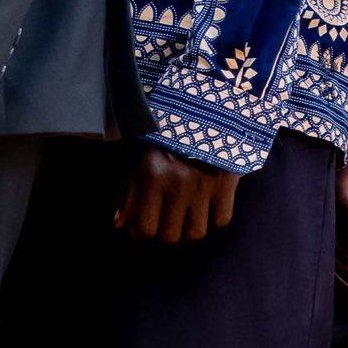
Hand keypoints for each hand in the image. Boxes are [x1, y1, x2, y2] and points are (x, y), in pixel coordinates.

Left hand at [115, 143, 243, 244]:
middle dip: (165, 231)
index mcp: (153, 176)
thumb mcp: (140, 158)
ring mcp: (205, 186)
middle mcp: (179, 185)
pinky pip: (221, 219)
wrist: (206, 111)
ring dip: (189, 227)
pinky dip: (214, 217)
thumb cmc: (166, 136)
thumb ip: (129, 193)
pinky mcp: (227, 183)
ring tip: (186, 215)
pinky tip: (207, 206)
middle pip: (170, 236)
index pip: (144, 228)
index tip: (144, 224)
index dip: (141, 232)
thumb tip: (121, 225)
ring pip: (196, 233)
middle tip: (165, 220)